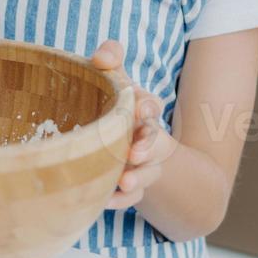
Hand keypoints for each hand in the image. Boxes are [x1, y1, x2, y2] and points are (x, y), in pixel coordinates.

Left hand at [90, 39, 175, 209]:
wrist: (131, 145)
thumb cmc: (116, 106)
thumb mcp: (116, 80)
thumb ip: (111, 60)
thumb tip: (102, 57)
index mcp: (144, 111)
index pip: (151, 106)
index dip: (146, 107)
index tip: (139, 108)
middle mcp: (149, 139)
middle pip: (156, 144)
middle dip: (147, 148)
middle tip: (134, 152)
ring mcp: (144, 165)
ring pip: (146, 173)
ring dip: (137, 178)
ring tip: (124, 181)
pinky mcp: (133, 186)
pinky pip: (132, 197)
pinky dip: (121, 199)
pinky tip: (105, 201)